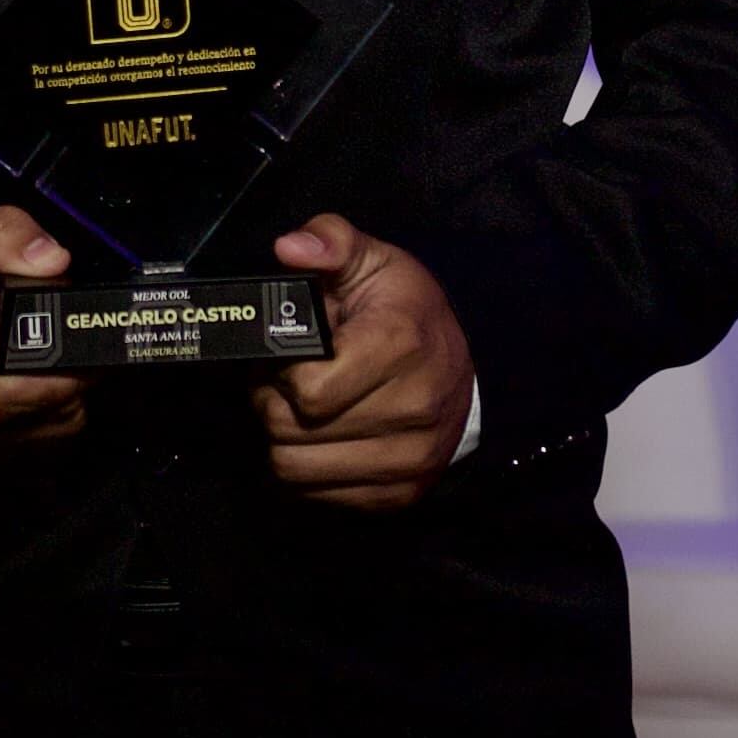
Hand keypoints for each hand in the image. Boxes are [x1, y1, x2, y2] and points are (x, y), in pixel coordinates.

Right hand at [0, 205, 84, 453]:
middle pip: (27, 424)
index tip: (85, 351)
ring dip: (62, 411)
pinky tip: (41, 395)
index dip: (52, 381)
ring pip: (34, 448)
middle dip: (72, 390)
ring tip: (57, 367)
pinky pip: (22, 459)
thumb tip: (55, 260)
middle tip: (81, 350)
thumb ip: (5, 235)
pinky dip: (45, 430)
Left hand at [251, 214, 474, 509]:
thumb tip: (288, 249)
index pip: (306, 387)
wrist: (465, 370)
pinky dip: (304, 467)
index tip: (288, 351)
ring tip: (298, 407)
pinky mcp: (400, 495)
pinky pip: (315, 495)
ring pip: (293, 469)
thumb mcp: (373, 261)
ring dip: (282, 438)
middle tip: (283, 379)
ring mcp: (409, 460)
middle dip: (271, 401)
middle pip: (289, 430)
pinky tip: (319, 436)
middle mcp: (412, 410)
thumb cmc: (406, 310)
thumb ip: (329, 242)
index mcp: (400, 345)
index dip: (280, 368)